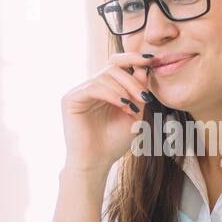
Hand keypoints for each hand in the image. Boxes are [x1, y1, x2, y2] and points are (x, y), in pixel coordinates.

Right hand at [61, 50, 153, 173]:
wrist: (97, 163)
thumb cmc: (114, 142)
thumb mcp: (134, 113)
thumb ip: (138, 91)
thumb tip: (145, 67)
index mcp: (105, 88)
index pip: (116, 63)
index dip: (132, 58)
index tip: (151, 59)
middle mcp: (90, 87)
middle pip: (113, 68)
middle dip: (133, 81)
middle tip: (145, 98)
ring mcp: (79, 92)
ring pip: (105, 76)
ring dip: (124, 90)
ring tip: (134, 108)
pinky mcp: (70, 99)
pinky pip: (94, 87)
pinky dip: (112, 94)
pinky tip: (124, 105)